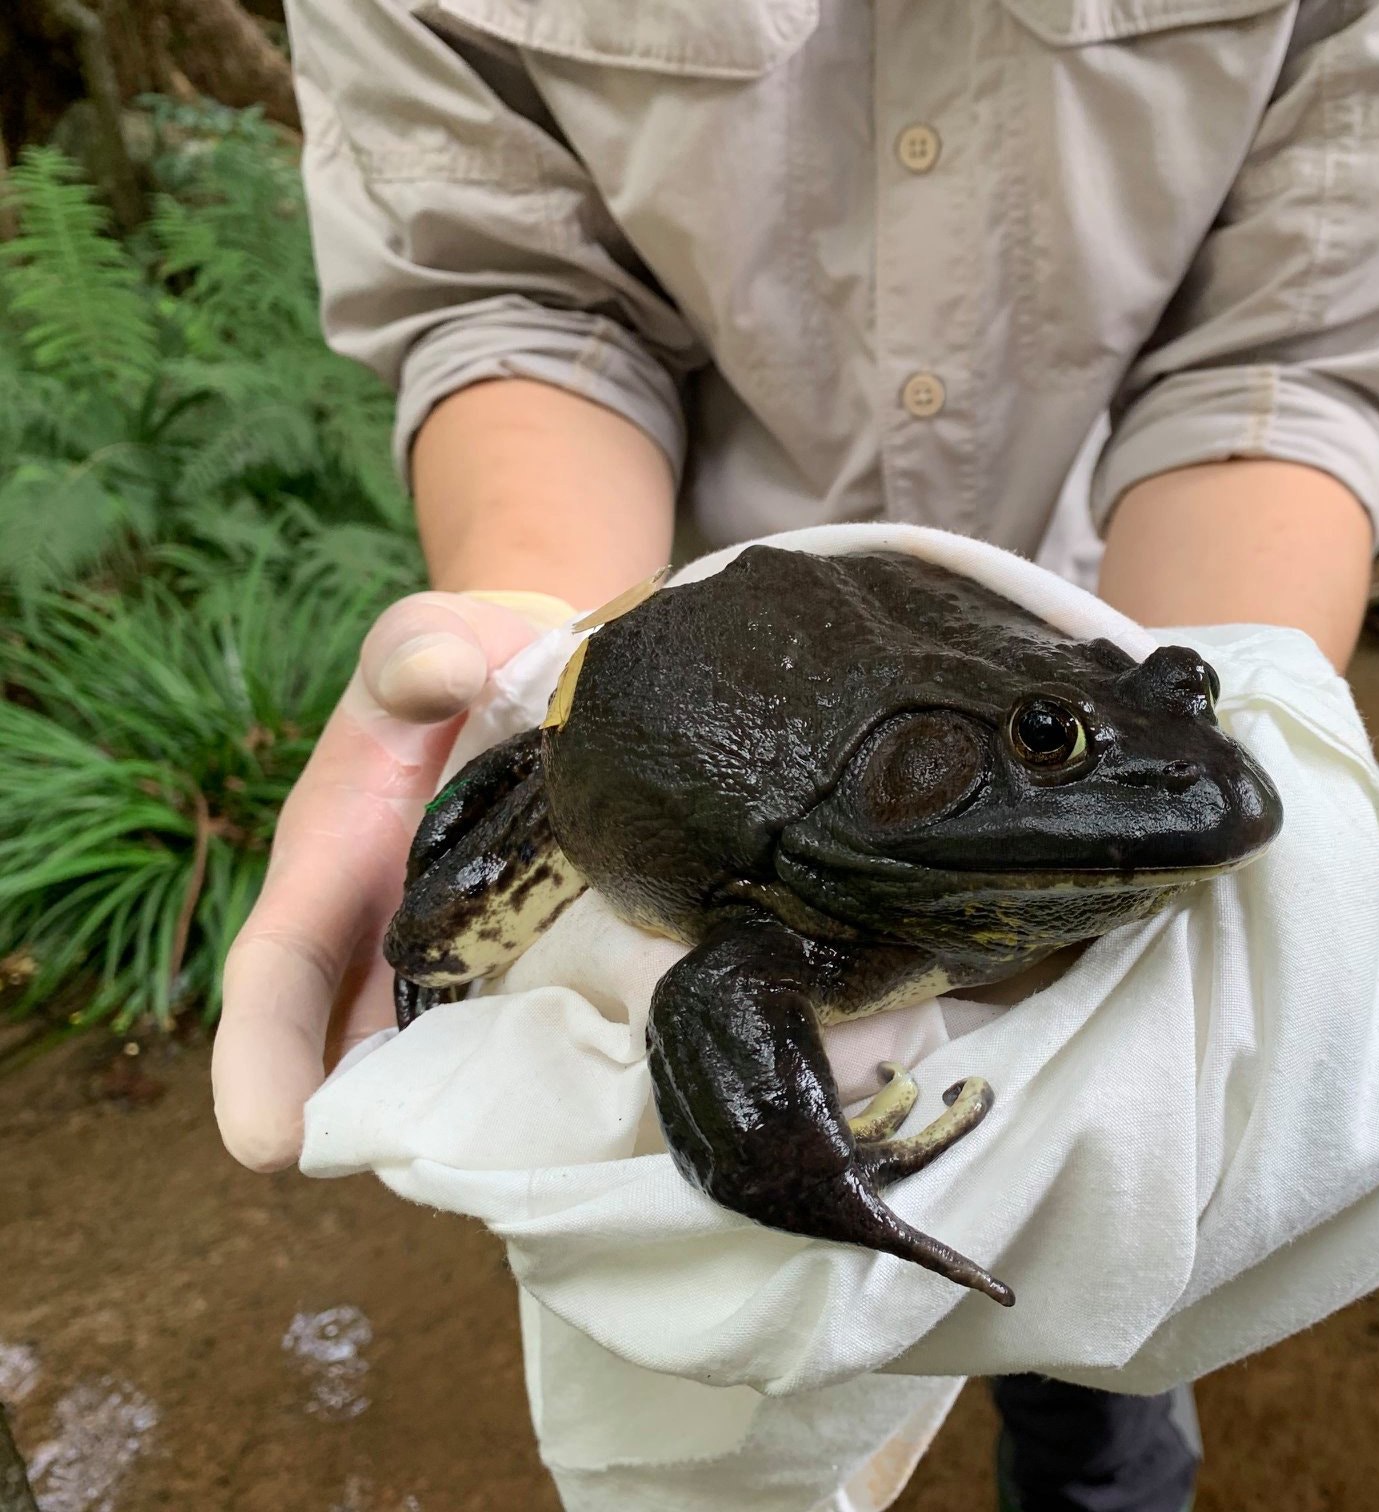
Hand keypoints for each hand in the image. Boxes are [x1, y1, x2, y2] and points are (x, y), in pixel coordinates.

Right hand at [211, 591, 563, 1170]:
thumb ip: (418, 649)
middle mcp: (386, 945)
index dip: (259, 1064)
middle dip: (387, 1131)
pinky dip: (576, 1073)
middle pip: (362, 1066)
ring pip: (461, 1073)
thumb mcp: (426, 637)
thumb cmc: (460, 659)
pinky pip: (549, 1039)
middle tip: (440, 1177)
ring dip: (493, 1119)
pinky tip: (637, 1099)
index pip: (276, 979)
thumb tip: (446, 675)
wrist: (540, 670)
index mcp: (329, 874)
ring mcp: (466, 970)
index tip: (269, 1146)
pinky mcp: (543, 972)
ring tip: (551, 1155)